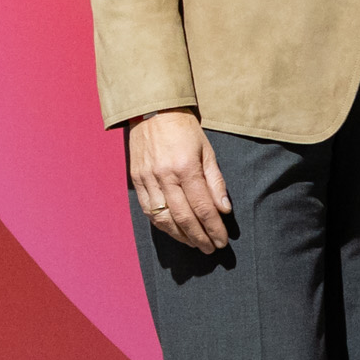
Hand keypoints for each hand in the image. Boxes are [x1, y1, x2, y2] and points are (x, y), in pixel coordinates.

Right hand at [125, 110, 229, 253]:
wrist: (153, 110)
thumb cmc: (185, 129)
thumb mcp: (207, 151)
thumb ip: (215, 182)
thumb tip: (224, 210)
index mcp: (186, 167)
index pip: (202, 207)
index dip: (213, 228)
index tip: (222, 241)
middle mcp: (165, 176)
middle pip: (184, 217)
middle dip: (199, 237)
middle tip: (210, 249)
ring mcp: (147, 179)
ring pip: (164, 218)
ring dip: (180, 236)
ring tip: (194, 244)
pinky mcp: (136, 180)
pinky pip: (148, 210)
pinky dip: (162, 225)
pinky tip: (174, 231)